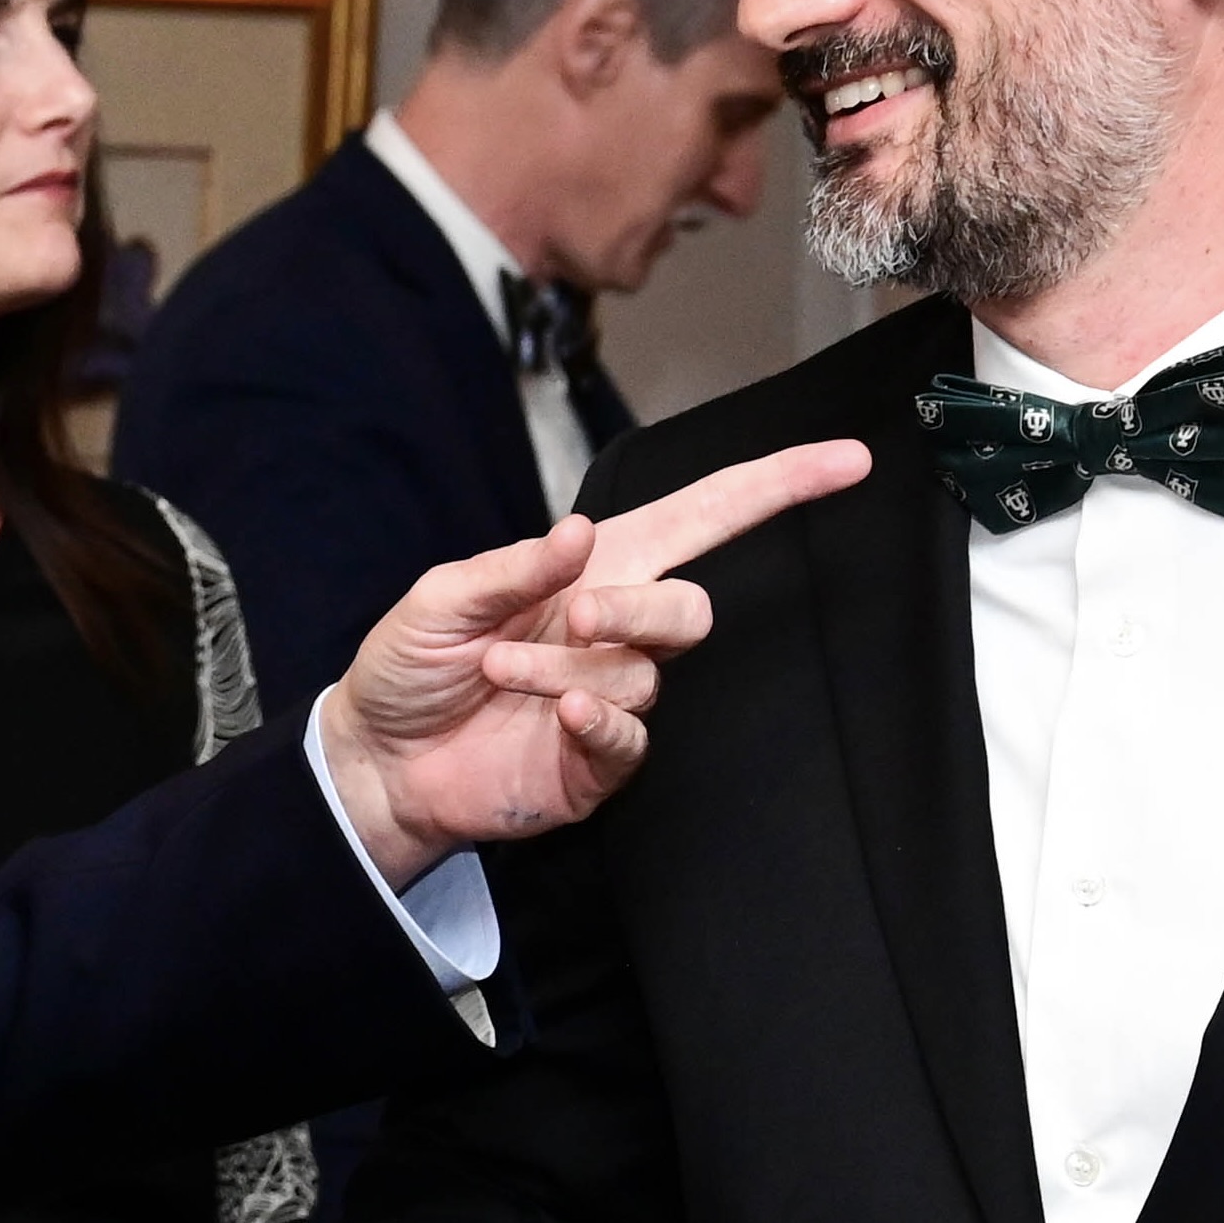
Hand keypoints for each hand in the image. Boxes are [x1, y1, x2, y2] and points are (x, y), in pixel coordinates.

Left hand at [316, 441, 870, 885]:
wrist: (378, 763)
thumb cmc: (410, 666)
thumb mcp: (441, 597)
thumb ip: (512, 566)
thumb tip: (581, 531)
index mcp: (592, 569)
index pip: (704, 518)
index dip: (775, 487)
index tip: (845, 460)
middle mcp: (615, 630)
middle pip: (692, 607)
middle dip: (640, 608)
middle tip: (574, 617)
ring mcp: (613, 697)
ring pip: (649, 673)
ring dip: (573, 666)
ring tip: (500, 671)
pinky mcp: (598, 760)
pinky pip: (631, 736)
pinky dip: (599, 719)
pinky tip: (555, 712)